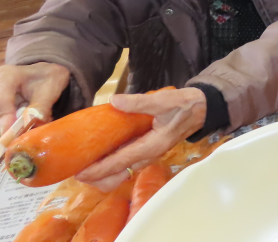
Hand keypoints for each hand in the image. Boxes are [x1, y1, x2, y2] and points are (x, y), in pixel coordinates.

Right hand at [0, 63, 69, 138]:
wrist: (38, 75)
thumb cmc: (44, 79)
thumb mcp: (49, 90)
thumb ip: (40, 108)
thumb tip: (30, 126)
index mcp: (3, 77)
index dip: (5, 122)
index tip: (13, 137)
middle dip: (11, 128)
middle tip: (32, 128)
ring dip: (7, 130)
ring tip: (26, 122)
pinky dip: (3, 130)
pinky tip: (16, 122)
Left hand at [75, 88, 206, 191]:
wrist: (201, 109)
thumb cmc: (184, 105)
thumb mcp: (163, 100)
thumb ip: (139, 102)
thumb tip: (114, 100)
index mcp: (151, 147)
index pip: (119, 163)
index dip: (98, 169)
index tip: (79, 172)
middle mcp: (147, 155)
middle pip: (117, 175)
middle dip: (96, 176)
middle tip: (76, 169)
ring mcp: (146, 154)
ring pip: (121, 171)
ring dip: (102, 172)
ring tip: (83, 164)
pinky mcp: (146, 149)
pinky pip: (125, 163)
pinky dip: (110, 164)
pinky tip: (99, 153)